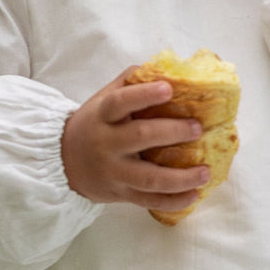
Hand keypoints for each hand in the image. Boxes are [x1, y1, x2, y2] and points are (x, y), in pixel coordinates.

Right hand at [61, 69, 209, 210]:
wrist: (63, 161)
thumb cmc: (94, 124)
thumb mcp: (103, 99)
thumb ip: (130, 82)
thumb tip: (167, 68)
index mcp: (102, 115)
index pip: (120, 102)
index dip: (144, 95)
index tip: (168, 89)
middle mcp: (106, 144)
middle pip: (139, 137)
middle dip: (172, 132)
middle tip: (197, 128)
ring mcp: (114, 172)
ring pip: (148, 178)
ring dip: (180, 177)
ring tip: (205, 172)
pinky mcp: (122, 194)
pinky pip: (150, 201)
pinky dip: (174, 201)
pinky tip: (194, 195)